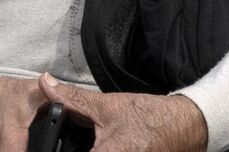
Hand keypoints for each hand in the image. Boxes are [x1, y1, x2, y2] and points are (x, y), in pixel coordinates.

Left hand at [38, 73, 207, 151]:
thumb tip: (46, 84)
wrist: (185, 126)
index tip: (43, 149)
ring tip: (91, 142)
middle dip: (71, 150)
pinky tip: (99, 147)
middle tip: (81, 140)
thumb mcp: (107, 105)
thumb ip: (72, 99)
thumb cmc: (150, 118)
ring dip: (83, 150)